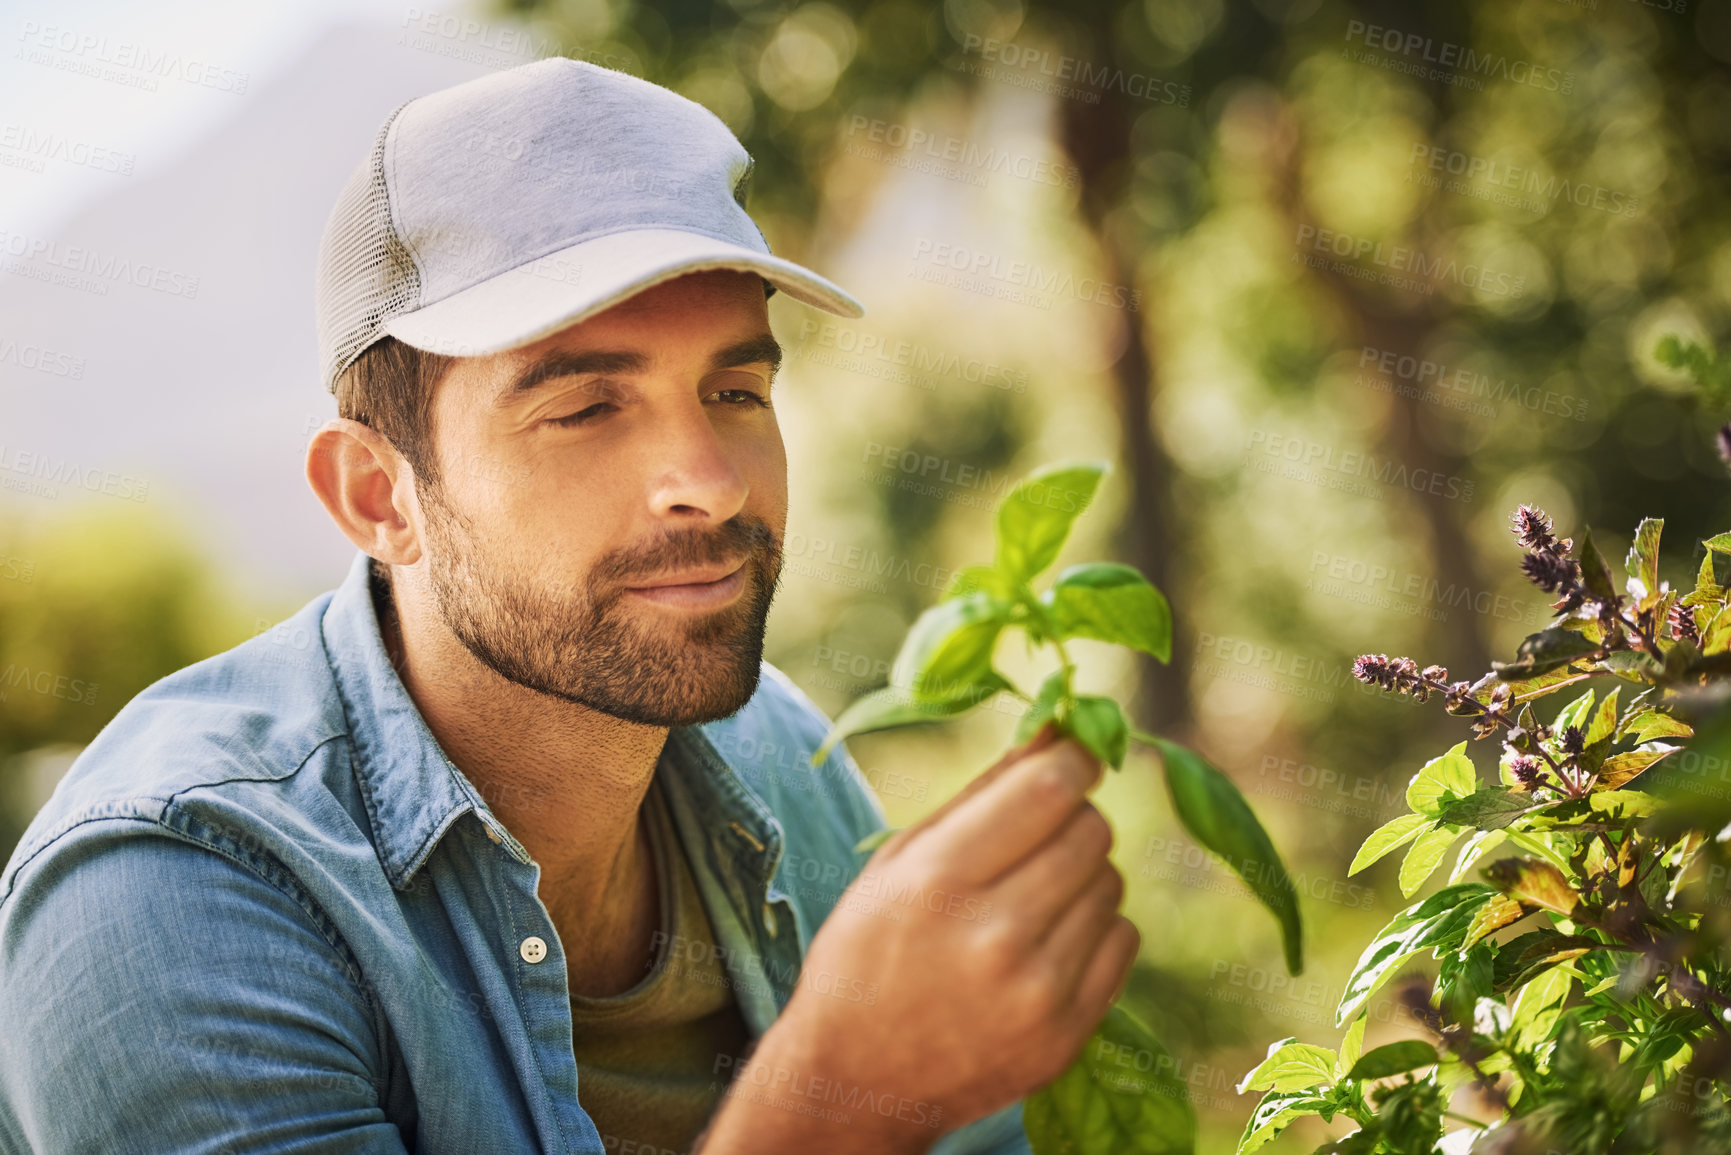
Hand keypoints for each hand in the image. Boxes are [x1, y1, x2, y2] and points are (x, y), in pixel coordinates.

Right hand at [697, 721, 1137, 1153]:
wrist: (858, 1080)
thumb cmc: (869, 951)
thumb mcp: (898, 861)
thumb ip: (979, 796)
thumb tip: (1055, 731)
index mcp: (939, 881)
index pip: (1051, 787)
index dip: (1071, 758)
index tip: (1069, 755)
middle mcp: (994, 937)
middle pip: (1091, 829)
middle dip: (1070, 817)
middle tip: (1033, 838)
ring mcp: (1038, 993)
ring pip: (1111, 882)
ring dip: (1080, 876)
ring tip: (1027, 901)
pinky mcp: (1068, 1034)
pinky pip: (1123, 939)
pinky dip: (1094, 929)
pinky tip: (1045, 944)